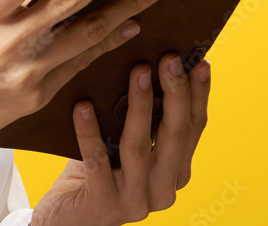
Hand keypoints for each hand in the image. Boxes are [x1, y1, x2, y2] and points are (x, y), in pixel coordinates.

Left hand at [32, 56, 211, 225]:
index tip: (200, 62)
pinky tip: (82, 106)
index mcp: (175, 172)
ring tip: (137, 71)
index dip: (198, 95)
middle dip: (175, 93)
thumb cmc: (94, 170)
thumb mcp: (122, 142)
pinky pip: (97, 161)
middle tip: (170, 58)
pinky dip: (89, 132)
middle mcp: (163, 190)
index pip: (194, 129)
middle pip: (174, 136)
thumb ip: (138, 116)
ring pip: (139, 147)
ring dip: (140, 105)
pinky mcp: (105, 205)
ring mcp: (136, 201)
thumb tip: (144, 61)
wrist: (66, 217)